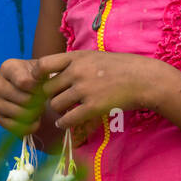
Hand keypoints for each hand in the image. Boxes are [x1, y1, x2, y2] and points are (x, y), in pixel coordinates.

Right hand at [0, 57, 44, 133]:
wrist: (29, 84)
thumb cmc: (36, 75)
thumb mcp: (41, 68)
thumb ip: (42, 72)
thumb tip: (40, 82)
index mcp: (7, 67)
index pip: (24, 82)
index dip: (39, 88)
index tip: (45, 87)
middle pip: (24, 100)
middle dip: (39, 102)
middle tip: (44, 100)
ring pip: (19, 114)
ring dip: (34, 114)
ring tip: (40, 108)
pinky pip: (13, 126)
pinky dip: (27, 127)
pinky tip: (35, 121)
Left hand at [33, 50, 168, 133]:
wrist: (143, 78)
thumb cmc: (120, 67)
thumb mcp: (94, 56)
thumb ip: (74, 63)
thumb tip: (53, 74)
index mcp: (76, 57)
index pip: (43, 64)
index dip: (37, 76)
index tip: (39, 83)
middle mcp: (77, 72)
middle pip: (47, 89)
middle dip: (51, 96)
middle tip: (58, 101)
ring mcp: (84, 89)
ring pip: (55, 105)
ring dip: (59, 110)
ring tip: (66, 111)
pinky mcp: (93, 107)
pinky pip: (67, 119)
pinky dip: (64, 124)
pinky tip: (66, 123)